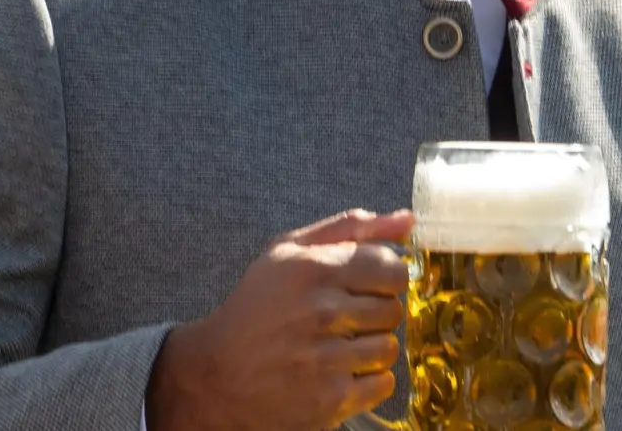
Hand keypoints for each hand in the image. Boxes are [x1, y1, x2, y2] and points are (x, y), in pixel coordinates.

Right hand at [145, 209, 415, 430]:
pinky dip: (367, 381)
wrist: (214, 376)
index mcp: (312, 269)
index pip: (391, 269)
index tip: (369, 287)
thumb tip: (407, 221)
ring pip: (389, 348)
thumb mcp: (288, 252)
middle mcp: (320, 311)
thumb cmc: (256, 307)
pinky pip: (382, 384)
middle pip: (393, 309)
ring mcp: (325, 358)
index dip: (386, 279)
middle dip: (376, 314)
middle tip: (347, 320)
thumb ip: (349, 229)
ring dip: (371, 349)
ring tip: (339, 347)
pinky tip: (339, 373)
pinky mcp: (329, 400)